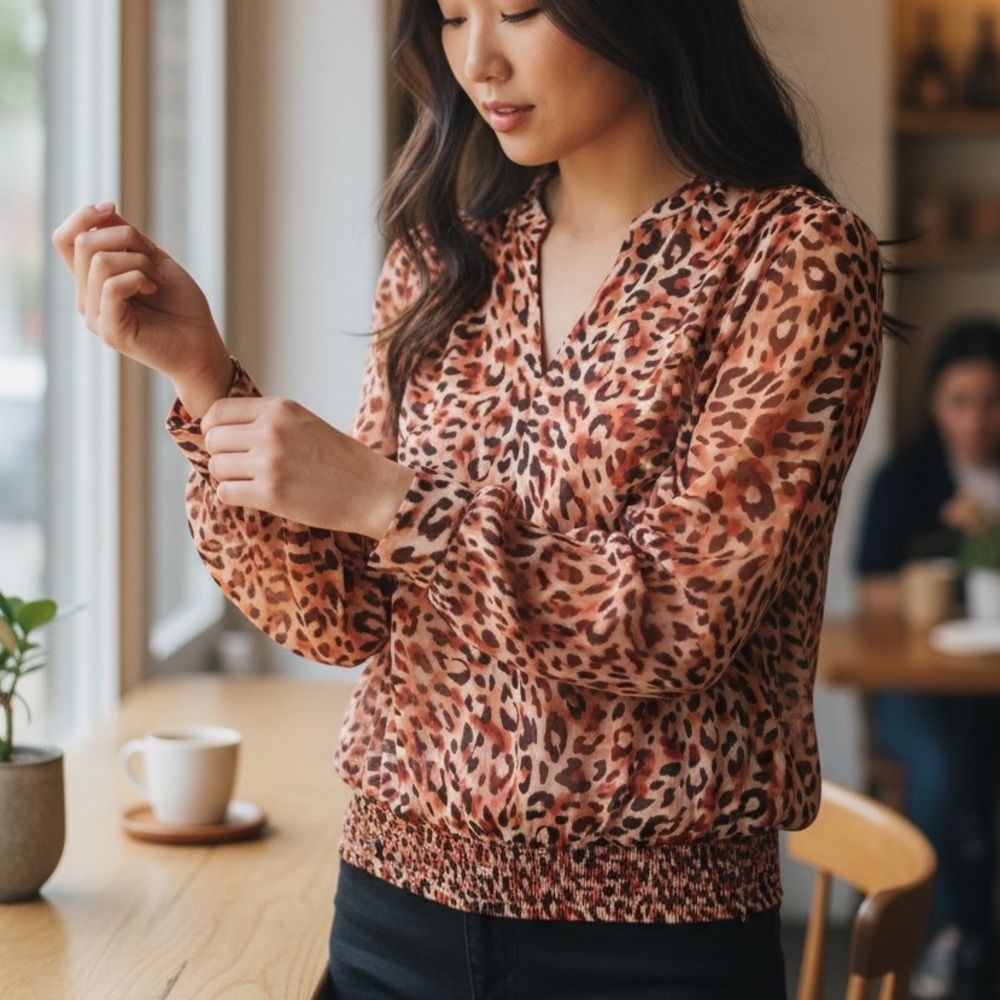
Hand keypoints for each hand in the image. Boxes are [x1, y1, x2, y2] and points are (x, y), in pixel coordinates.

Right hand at [52, 202, 232, 416]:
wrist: (202, 344)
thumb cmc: (182, 306)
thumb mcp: (154, 261)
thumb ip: (126, 239)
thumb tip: (103, 211)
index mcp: (93, 282)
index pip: (65, 240)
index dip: (82, 216)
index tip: (111, 207)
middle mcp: (87, 299)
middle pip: (83, 243)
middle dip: (125, 238)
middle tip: (152, 259)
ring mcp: (96, 317)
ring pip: (99, 262)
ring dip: (138, 261)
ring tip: (156, 281)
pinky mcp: (111, 331)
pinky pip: (112, 286)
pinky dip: (138, 278)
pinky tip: (154, 290)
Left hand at [201, 396, 414, 537]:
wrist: (371, 490)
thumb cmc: (339, 460)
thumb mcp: (303, 422)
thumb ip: (267, 420)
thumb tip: (221, 429)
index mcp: (279, 409)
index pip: (217, 412)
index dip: (214, 430)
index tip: (226, 444)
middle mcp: (270, 431)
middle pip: (213, 441)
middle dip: (222, 456)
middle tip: (242, 468)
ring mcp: (269, 462)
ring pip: (216, 467)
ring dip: (229, 478)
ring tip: (253, 483)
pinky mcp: (270, 494)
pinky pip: (225, 493)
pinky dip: (234, 497)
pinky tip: (256, 497)